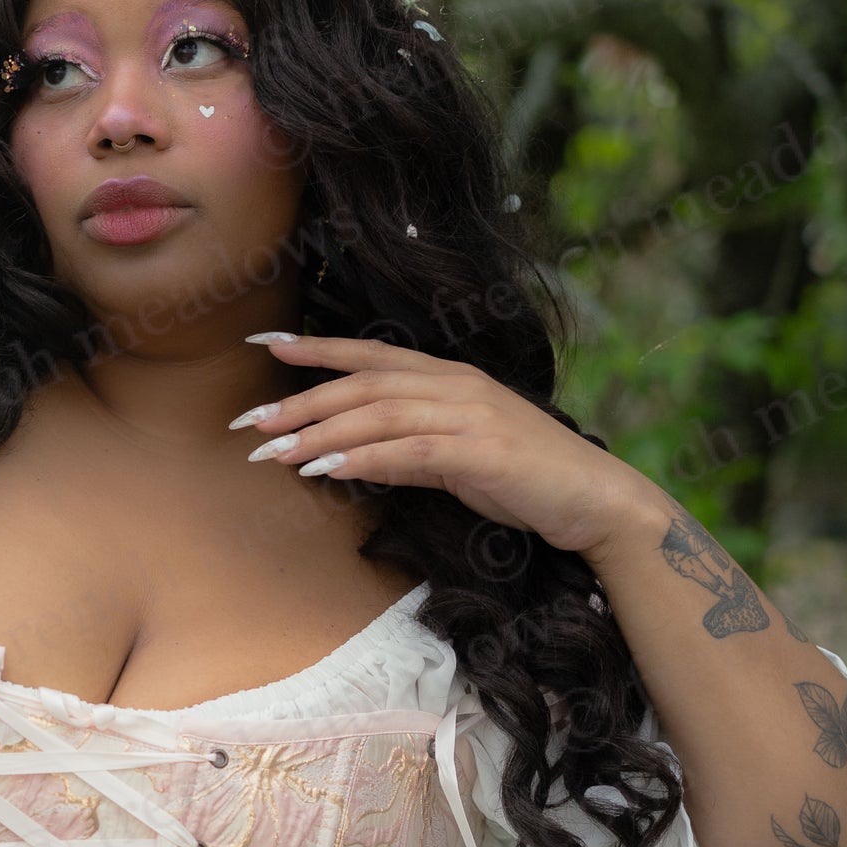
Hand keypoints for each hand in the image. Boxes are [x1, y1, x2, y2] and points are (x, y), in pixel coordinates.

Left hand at [236, 332, 666, 563]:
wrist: (594, 500)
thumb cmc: (526, 479)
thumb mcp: (458, 457)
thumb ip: (410, 448)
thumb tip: (353, 455)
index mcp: (451, 378)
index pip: (373, 354)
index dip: (319, 349)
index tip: (268, 347)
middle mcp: (457, 386)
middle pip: (364, 384)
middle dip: (303, 401)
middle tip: (252, 422)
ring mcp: (471, 415)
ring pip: (379, 414)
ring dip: (322, 434)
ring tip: (275, 453)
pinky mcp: (482, 451)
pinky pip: (410, 451)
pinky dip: (364, 458)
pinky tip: (328, 470)